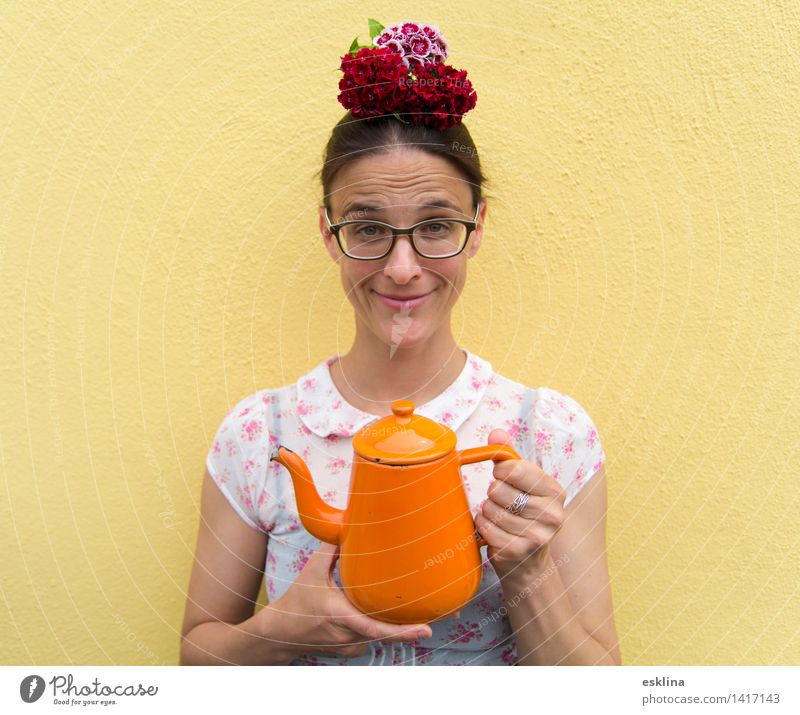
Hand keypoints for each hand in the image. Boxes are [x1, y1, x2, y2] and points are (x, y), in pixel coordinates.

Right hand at [259, 542, 432, 660]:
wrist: (278, 634)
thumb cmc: (296, 601)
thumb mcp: (312, 571)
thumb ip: (333, 548)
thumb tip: (351, 525)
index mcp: (339, 615)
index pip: (375, 628)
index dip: (402, 631)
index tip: (427, 631)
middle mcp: (348, 635)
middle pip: (387, 631)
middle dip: (415, 624)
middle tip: (450, 615)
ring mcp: (350, 646)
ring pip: (381, 634)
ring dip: (402, 625)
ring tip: (429, 614)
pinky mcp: (351, 650)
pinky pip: (372, 637)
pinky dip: (384, 627)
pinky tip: (395, 617)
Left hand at [474, 429, 565, 582]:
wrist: (529, 566)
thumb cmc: (523, 517)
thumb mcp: (523, 486)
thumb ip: (510, 458)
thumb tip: (495, 433)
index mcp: (555, 491)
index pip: (514, 468)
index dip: (500, 471)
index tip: (501, 477)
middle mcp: (552, 514)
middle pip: (497, 490)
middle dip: (492, 496)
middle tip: (502, 505)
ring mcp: (536, 536)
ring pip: (489, 509)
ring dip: (486, 513)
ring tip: (500, 520)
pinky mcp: (517, 552)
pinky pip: (484, 528)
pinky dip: (482, 528)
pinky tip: (495, 533)